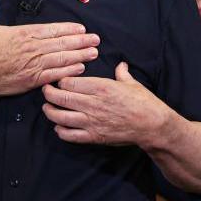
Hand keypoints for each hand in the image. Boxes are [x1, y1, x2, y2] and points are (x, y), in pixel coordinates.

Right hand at [0, 0, 98, 97]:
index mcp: (23, 34)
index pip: (51, 29)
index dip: (68, 29)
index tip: (82, 28)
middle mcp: (32, 48)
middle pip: (62, 43)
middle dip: (81, 41)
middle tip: (96, 39)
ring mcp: (33, 65)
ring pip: (62, 58)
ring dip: (80, 55)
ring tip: (94, 52)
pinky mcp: (32, 80)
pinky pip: (55, 74)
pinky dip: (69, 71)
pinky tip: (81, 68)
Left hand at [41, 61, 172, 145]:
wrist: (153, 126)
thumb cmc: (144, 103)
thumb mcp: (132, 84)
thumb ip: (121, 73)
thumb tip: (120, 64)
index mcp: (101, 87)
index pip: (69, 82)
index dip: (60, 80)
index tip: (58, 80)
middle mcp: (93, 103)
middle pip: (60, 97)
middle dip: (49, 93)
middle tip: (46, 91)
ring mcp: (92, 121)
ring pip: (60, 116)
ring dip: (49, 111)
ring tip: (47, 108)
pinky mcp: (94, 136)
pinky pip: (70, 135)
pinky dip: (60, 131)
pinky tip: (59, 126)